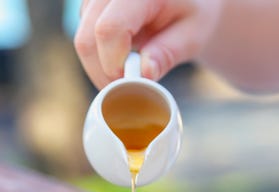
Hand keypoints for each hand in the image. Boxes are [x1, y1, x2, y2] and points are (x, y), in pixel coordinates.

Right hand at [74, 0, 221, 88]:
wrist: (187, 2)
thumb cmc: (191, 16)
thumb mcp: (191, 37)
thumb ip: (167, 54)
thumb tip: (145, 74)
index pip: (110, 29)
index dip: (114, 64)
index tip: (131, 84)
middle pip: (87, 38)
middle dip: (104, 73)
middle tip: (128, 91)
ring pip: (82, 40)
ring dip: (101, 68)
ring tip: (129, 77)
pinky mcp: (89, 6)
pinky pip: (84, 38)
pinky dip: (100, 59)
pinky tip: (123, 63)